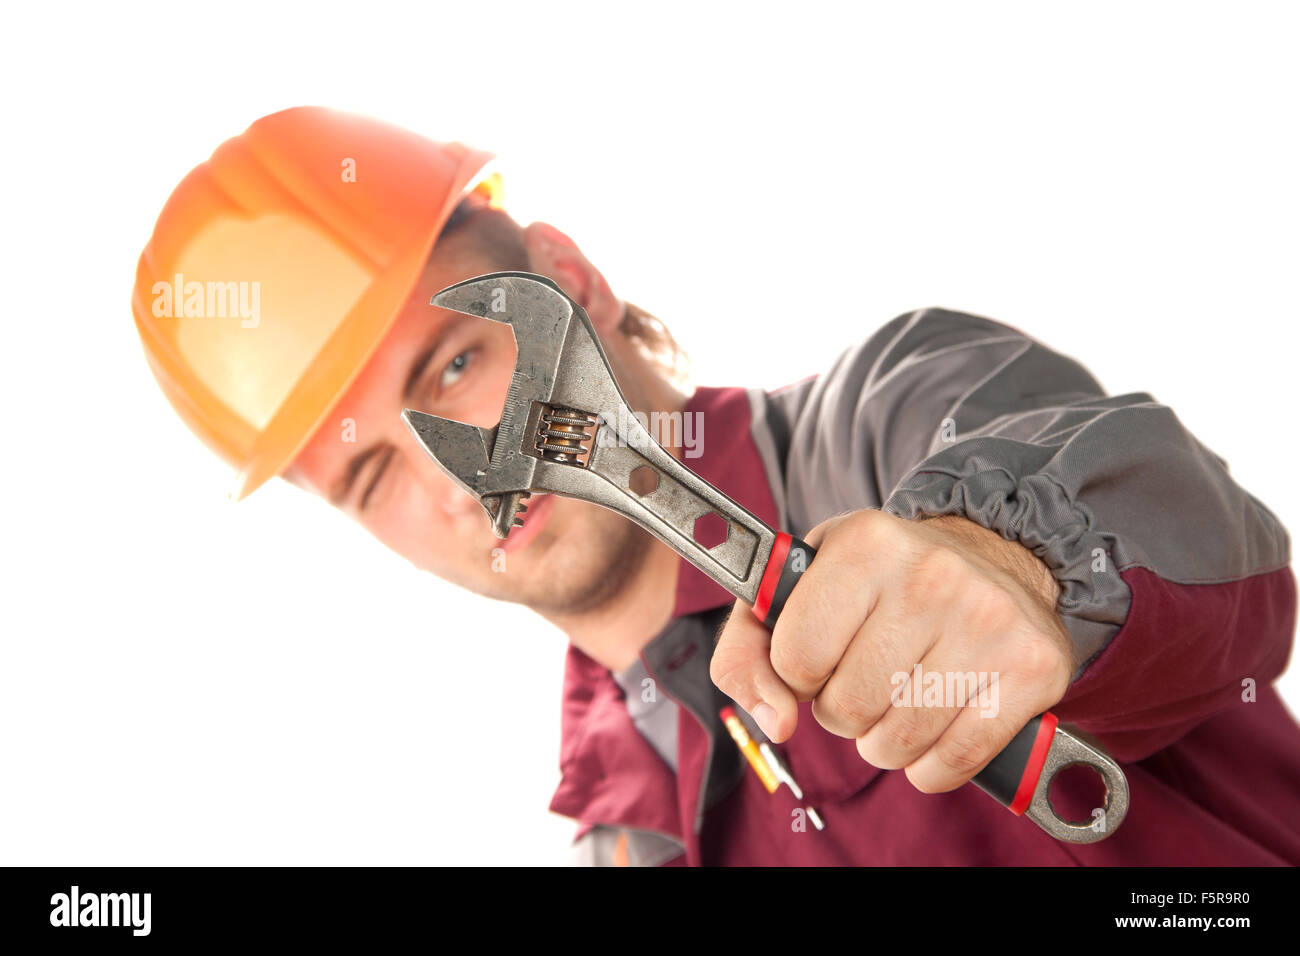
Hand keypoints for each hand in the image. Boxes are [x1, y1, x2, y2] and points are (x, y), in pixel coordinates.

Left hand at [710, 510, 1075, 794]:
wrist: (989, 556)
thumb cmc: (877, 582)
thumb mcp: (797, 589)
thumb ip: (747, 652)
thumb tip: (775, 723)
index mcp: (864, 543)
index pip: (795, 660)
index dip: (800, 672)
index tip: (823, 651)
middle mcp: (930, 574)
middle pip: (844, 708)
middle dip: (843, 708)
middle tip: (868, 672)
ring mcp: (987, 620)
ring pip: (895, 743)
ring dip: (885, 740)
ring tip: (900, 694)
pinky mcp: (1032, 668)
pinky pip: (951, 763)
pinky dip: (931, 766)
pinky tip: (936, 724)